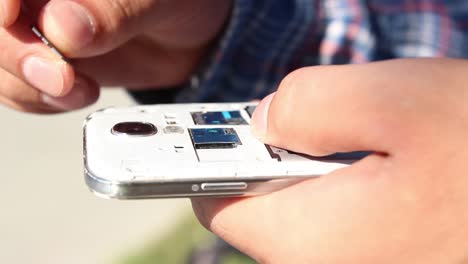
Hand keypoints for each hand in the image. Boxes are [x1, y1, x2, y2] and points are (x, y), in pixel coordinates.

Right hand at [0, 0, 231, 112]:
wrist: (187, 39)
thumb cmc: (180, 4)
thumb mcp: (158, 0)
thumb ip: (114, 10)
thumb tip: (63, 27)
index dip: (2, 2)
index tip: (10, 18)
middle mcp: (44, 1)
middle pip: (0, 28)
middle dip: (18, 54)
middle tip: (61, 76)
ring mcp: (40, 32)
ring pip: (2, 62)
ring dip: (29, 86)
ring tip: (79, 90)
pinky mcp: (48, 64)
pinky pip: (21, 87)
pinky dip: (41, 100)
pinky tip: (76, 95)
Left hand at [192, 58, 467, 262]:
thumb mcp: (396, 99)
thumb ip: (307, 104)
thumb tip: (264, 121)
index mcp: (316, 242)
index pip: (220, 203)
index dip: (213, 158)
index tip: (212, 129)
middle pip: (264, 209)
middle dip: (279, 157)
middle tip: (321, 119)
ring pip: (307, 215)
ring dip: (321, 170)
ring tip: (373, 141)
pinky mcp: (391, 262)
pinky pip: (344, 227)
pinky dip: (350, 191)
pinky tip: (392, 169)